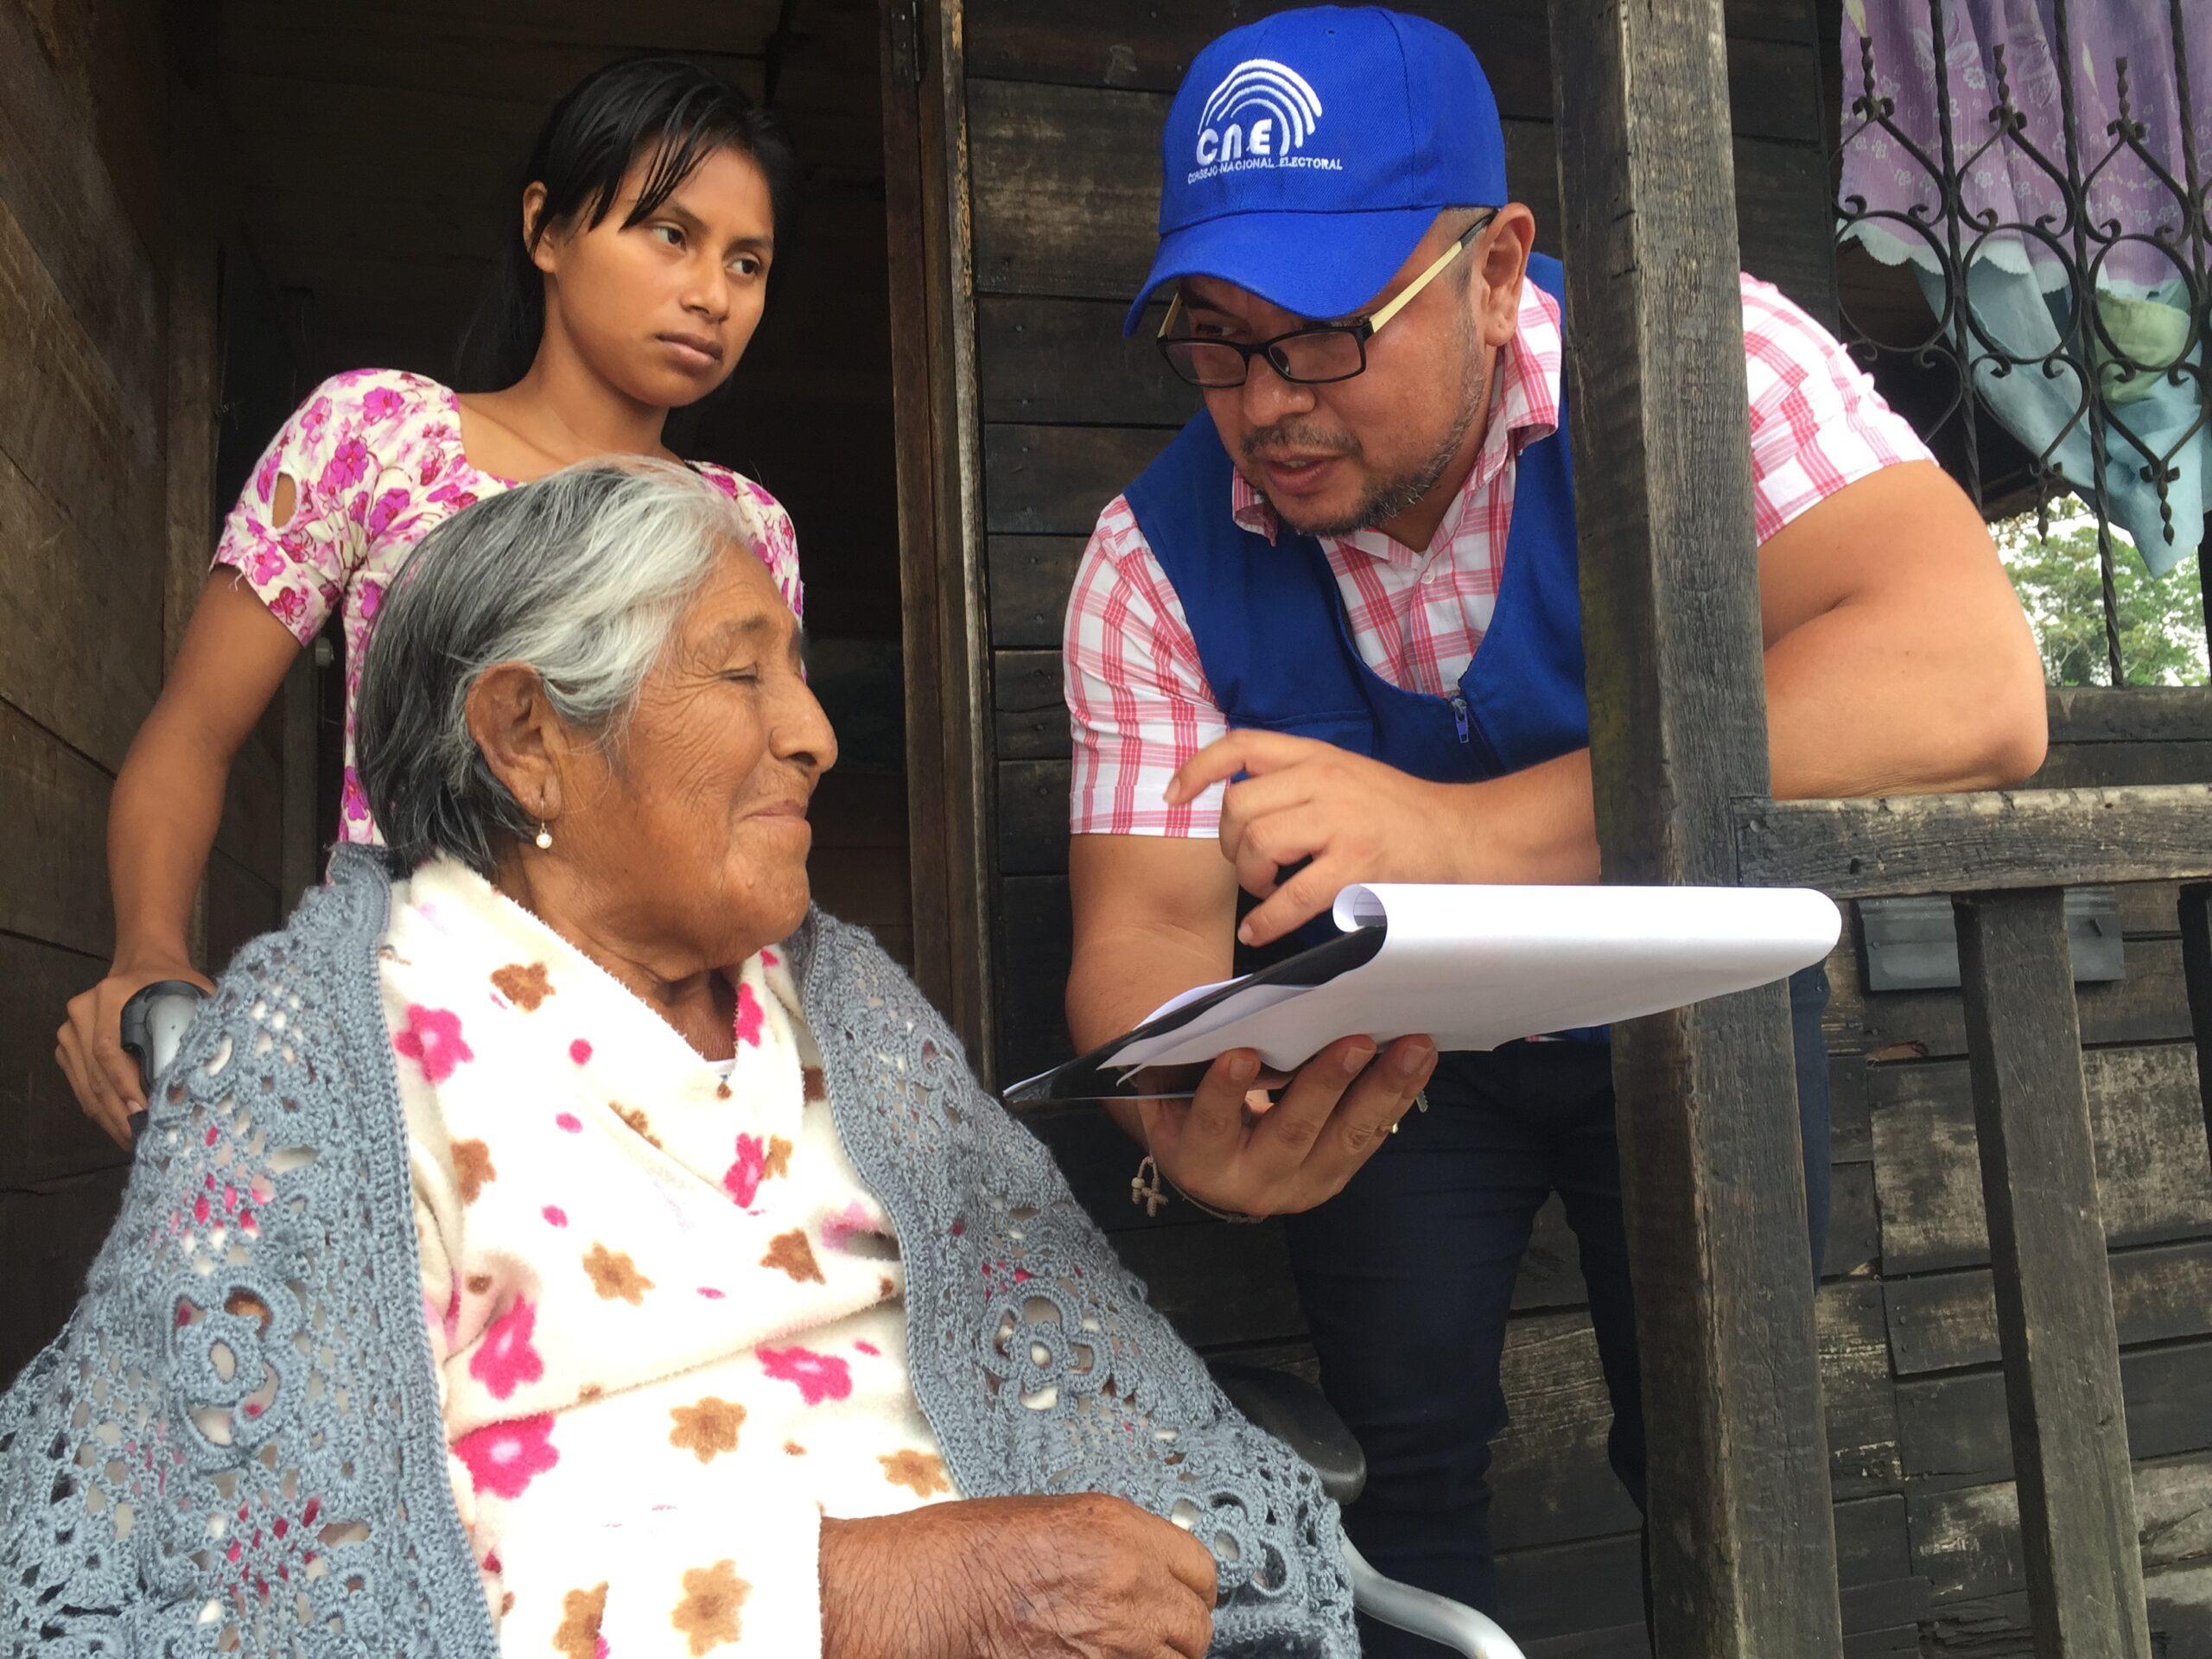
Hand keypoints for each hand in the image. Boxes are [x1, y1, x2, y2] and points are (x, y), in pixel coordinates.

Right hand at [57, 958, 214, 1149]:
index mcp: (111, 997)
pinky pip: (81, 1084)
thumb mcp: (194, 997)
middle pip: (95, 1074)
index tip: (142, 1113)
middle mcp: (83, 1013)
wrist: (144, 965)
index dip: (124, 1086)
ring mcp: (70, 1031)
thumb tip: (215, 1073)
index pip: (109, 1051)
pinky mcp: (67, 1047)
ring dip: (109, 1117)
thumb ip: (201, 1029)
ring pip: (86, 1085)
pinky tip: (120, 1125)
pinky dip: (100, 1108)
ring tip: (132, 1140)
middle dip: (119, 1112)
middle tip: (141, 1138)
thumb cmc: (175, 984)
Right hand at [821, 1492, 1217, 1658]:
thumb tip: (1145, 1574)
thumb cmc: (958, 1556)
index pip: (1201, 1571)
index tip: (1170, 1601)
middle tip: (1141, 1640)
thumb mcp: (1050, 1521)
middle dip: (1173, 1637)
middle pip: (1195, 1630)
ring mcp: (1114, 1645)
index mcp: (1118, 1531)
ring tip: (1109, 1653)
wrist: (912, 1599)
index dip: (1185, 1590)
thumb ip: (1112, 1546)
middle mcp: (1128, 1586)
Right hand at [1141, 1035, 1436, 1217]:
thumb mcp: (1176, 1089)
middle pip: (1291, 1133)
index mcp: (1199, 1160)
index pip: (1212, 1126)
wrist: (1213, 1163)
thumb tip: (1238, 1013)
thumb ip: (1198, 1060)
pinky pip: (1369, 1137)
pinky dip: (1397, 1097)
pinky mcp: (1334, 1178)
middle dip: (1326, 1084)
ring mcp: (1299, 1186)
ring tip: (1413, 1048)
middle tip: (1356, 1041)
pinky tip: (1419, 1062)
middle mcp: (1250, 1185)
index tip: (1242, 1053)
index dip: (1224, 1093)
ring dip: (1382, 1090)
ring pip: (1345, 1140)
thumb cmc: (1189, 1104)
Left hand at [1164, 730, 1475, 947]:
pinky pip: (1292, 896)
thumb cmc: (1403, 815)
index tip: (1175, 797)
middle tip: (1248, 865)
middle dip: (1229, 843)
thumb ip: (1300, 781)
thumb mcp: (1347, 776)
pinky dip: (1267, 920)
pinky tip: (1261, 930)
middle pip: (1239, 805)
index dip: (1199, 769)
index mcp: (1319, 756)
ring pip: (1257, 843)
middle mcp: (1324, 780)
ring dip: (1250, 876)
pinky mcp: (1357, 865)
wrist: (1465, 836)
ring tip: (1266, 890)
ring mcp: (1340, 822)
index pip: (1243, 745)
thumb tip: (1242, 807)